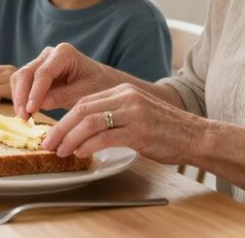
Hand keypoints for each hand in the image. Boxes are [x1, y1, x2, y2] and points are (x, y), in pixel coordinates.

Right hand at [9, 43, 116, 119]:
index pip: (43, 73)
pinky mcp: (38, 73)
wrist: (104, 82)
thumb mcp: (86, 93)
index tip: (30, 110)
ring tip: (24, 118)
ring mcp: (42, 62)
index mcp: (64, 53)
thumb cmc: (100, 85)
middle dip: (22, 96)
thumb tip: (41, 104)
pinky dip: (22, 98)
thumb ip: (64, 96)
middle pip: (26, 73)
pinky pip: (23, 84)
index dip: (34, 92)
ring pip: (20, 77)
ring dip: (19, 98)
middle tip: (23, 117)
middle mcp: (50, 54)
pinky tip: (27, 113)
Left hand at [43, 83, 204, 163]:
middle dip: (61, 128)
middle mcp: (126, 98)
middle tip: (48, 143)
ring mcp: (133, 113)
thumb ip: (112, 116)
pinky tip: (80, 153)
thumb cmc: (165, 129)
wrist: (196, 135)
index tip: (52, 132)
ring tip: (60, 151)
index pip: (85, 101)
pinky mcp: (140, 131)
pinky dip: (88, 145)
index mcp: (123, 91)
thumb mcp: (136, 113)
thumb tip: (82, 130)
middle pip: (82, 109)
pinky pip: (106, 137)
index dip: (64, 117)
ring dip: (70, 138)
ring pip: (90, 122)